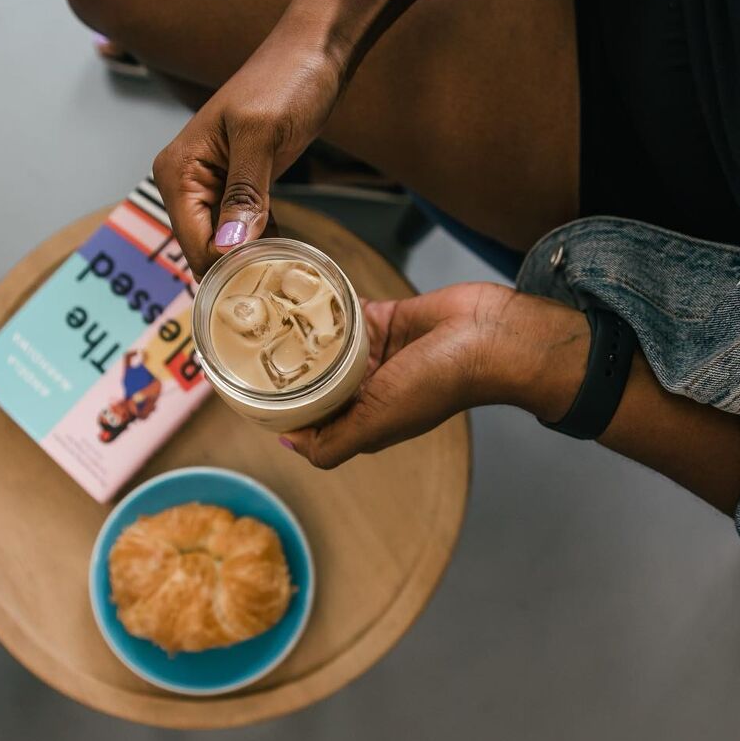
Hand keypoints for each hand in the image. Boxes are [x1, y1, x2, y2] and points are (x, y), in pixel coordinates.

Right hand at [153, 35, 343, 275]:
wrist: (312, 51)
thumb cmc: (285, 81)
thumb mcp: (263, 136)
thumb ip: (244, 193)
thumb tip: (227, 248)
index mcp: (177, 171)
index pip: (193, 242)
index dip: (226, 266)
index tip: (264, 280)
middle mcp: (185, 183)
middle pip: (204, 249)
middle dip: (236, 267)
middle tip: (278, 279)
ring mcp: (210, 187)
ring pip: (222, 244)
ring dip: (249, 260)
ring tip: (283, 271)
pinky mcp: (236, 187)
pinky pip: (239, 231)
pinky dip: (259, 244)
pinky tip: (283, 250)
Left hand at [280, 283, 589, 468]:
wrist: (490, 335)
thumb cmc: (441, 383)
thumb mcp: (377, 424)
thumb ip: (334, 443)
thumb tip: (287, 445)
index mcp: (365, 420)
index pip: (312, 421)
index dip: (282, 410)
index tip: (250, 390)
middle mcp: (368, 390)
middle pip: (315, 382)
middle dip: (286, 369)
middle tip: (249, 347)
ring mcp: (376, 353)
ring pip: (327, 346)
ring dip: (303, 334)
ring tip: (267, 318)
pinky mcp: (385, 319)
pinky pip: (347, 313)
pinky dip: (327, 306)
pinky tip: (301, 295)